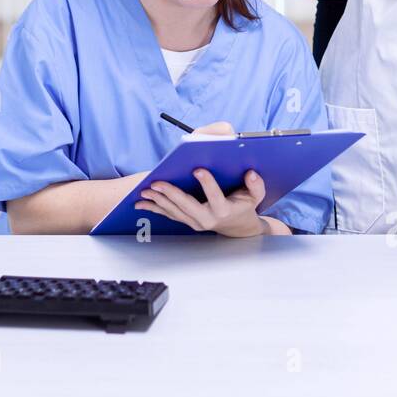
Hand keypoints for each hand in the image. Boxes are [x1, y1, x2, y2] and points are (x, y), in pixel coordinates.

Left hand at [135, 167, 275, 236]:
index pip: (215, 197)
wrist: (237, 227)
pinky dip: (154, 209)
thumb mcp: (255, 196)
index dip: (208, 183)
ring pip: (174, 211)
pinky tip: (141, 203)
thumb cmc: (244, 206)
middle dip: (172, 194)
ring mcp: (195, 222)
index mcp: (223, 210)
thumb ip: (255, 185)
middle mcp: (207, 219)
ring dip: (158, 201)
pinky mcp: (186, 221)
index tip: (199, 169)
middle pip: (187, 206)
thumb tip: (251, 173)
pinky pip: (169, 215)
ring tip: (146, 190)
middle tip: (158, 183)